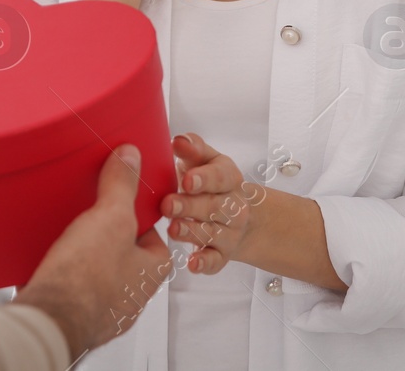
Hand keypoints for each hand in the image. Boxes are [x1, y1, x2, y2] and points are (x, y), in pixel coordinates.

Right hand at [15, 145, 172, 359]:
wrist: (49, 319)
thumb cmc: (88, 278)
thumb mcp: (111, 217)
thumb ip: (122, 185)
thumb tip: (131, 157)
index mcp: (151, 274)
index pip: (157, 240)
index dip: (140, 219)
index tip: (123, 203)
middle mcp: (132, 297)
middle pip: (126, 256)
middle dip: (109, 236)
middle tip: (93, 216)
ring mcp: (104, 310)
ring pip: (99, 273)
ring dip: (86, 256)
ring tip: (70, 234)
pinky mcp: (74, 316)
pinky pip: (74, 288)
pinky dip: (66, 273)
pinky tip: (52, 257)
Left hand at [161, 132, 264, 274]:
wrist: (237, 214)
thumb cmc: (209, 183)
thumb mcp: (204, 161)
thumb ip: (192, 149)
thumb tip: (178, 140)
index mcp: (228, 178)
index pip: (220, 177)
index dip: (203, 179)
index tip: (187, 180)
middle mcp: (233, 206)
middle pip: (214, 207)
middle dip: (190, 206)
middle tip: (168, 204)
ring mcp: (230, 232)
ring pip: (212, 233)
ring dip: (192, 231)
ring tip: (173, 228)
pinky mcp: (223, 254)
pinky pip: (216, 261)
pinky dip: (205, 263)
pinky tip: (193, 263)